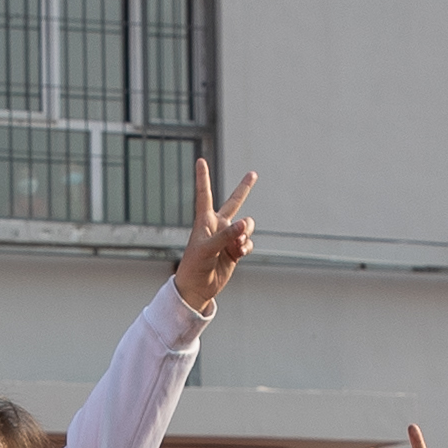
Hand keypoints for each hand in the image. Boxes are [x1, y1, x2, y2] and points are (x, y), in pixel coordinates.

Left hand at [174, 153, 263, 311]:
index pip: (204, 194)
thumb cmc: (195, 265)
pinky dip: (246, 247)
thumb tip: (245, 224)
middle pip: (234, 202)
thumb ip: (226, 235)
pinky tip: (238, 254)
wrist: (197, 288)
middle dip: (244, 188)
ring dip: (245, 233)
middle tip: (253, 174)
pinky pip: (248, 242)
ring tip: (236, 245)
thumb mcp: (207, 249)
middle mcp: (218, 226)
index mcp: (205, 221)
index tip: (200, 160)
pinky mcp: (235, 250)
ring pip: (246, 225)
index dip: (203, 177)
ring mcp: (228, 238)